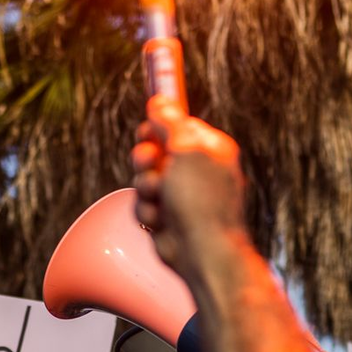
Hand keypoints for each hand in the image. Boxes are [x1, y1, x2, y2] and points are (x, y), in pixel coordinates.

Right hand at [131, 95, 246, 277]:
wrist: (201, 252)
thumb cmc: (202, 201)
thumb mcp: (186, 151)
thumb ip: (170, 123)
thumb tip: (160, 99)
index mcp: (207, 148)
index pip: (176, 124)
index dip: (158, 125)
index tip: (148, 128)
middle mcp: (194, 169)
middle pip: (154, 149)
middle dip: (145, 158)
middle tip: (150, 163)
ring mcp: (179, 194)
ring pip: (144, 178)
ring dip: (146, 188)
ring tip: (160, 199)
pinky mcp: (165, 215)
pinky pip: (143, 203)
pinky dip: (148, 211)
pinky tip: (162, 221)